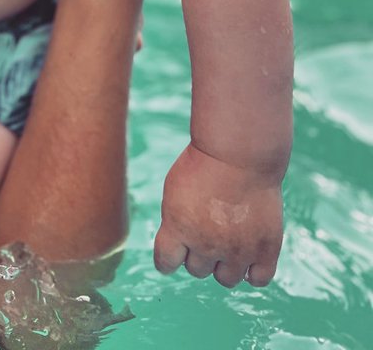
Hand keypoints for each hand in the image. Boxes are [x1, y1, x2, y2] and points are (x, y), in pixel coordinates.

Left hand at [154, 141, 283, 287]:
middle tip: (208, 228)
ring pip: (226, 279)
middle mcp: (206, 245)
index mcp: (178, 229)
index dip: (169, 257)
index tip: (175, 249)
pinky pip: (258, 279)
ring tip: (229, 238)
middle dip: (199, 253)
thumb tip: (179, 248)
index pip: (165, 264)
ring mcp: (237, 251)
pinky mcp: (265, 249)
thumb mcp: (174, 189)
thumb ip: (174, 223)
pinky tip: (249, 252)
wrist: (240, 153)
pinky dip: (253, 271)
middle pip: (197, 270)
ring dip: (224, 264)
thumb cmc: (203, 164)